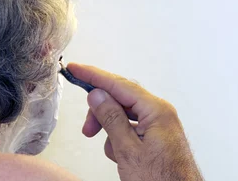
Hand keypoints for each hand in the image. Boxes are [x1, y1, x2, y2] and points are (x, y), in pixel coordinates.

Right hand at [67, 63, 203, 180]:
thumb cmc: (160, 180)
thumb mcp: (128, 150)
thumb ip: (111, 119)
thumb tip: (97, 95)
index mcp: (156, 111)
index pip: (120, 84)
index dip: (94, 76)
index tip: (76, 69)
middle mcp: (161, 113)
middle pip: (121, 99)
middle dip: (101, 112)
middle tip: (87, 129)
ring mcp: (160, 125)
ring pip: (125, 116)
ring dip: (112, 131)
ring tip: (114, 152)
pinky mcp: (157, 137)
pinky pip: (132, 129)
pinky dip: (121, 141)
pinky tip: (123, 157)